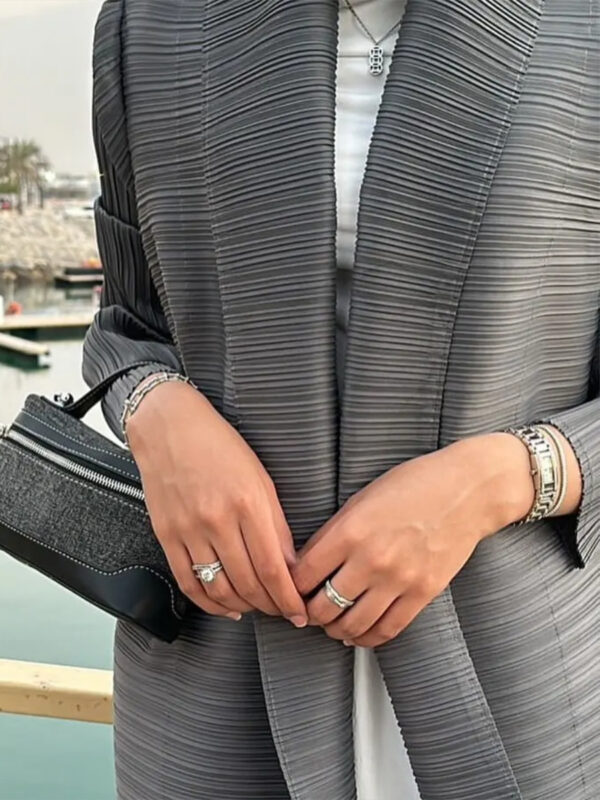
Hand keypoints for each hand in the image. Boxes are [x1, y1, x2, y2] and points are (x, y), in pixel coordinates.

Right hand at [126, 379, 307, 626]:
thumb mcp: (261, 478)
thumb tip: (290, 565)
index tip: (299, 613)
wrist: (169, 427)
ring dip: (243, 608)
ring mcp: (188, 530)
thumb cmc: (219, 446)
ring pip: (218, 589)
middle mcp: (216, 520)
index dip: (288, 598)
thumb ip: (276, 524)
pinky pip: (188, 582)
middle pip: (247, 584)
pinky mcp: (166, 535)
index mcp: (247, 503)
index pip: (272, 567)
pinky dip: (209, 603)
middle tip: (283, 612)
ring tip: (258, 608)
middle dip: (270, 607)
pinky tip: (225, 607)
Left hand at [290, 433, 534, 646]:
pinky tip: (358, 634)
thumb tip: (308, 563)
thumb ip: (334, 532)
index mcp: (350, 531)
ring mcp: (399, 579)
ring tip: (330, 624)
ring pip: (352, 625)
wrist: (467, 490)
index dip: (289, 587)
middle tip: (306, 611)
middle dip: (308, 613)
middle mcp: (372, 559)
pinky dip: (367, 638)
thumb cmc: (414, 484)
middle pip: (323, 606)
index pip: (303, 575)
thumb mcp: (362, 498)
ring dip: (335, 630)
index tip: (288, 588)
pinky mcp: (423, 593)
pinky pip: (388, 629)